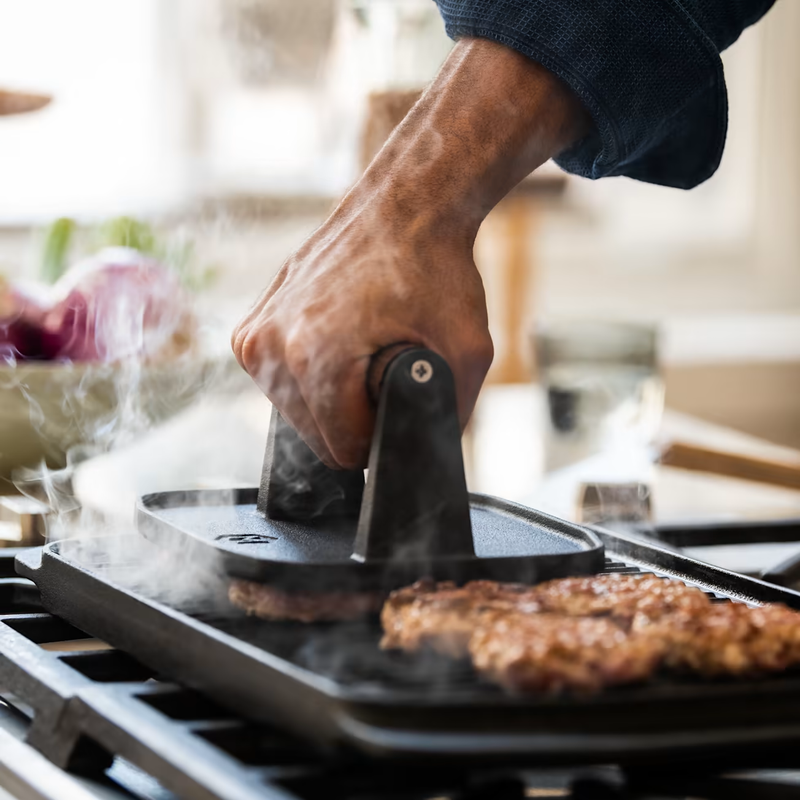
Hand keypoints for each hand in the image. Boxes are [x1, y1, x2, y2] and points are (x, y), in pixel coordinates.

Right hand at [232, 38, 589, 468]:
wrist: (404, 207)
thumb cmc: (435, 270)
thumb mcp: (467, 352)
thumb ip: (447, 417)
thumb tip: (425, 457)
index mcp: (316, 355)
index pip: (342, 450)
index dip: (378, 433)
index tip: (396, 395)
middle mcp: (272, 346)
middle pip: (316, 437)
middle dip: (353, 416)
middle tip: (382, 364)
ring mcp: (255, 336)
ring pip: (297, 415)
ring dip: (332, 399)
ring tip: (361, 348)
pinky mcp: (249, 329)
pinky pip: (282, 386)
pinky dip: (312, 377)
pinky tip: (338, 340)